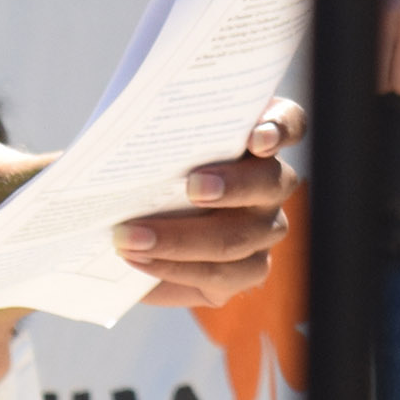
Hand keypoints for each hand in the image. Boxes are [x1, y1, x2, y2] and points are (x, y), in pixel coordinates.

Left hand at [112, 100, 303, 307]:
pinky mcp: (244, 269)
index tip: (255, 136)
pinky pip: (224, 275)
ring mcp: (262, 228)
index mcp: (251, 135)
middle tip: (192, 187)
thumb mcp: (128, 141)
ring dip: (185, 238)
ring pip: (244, 236)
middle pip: (272, 181)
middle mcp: (268, 181)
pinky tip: (135, 259)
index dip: (278, 128)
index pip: (286, 123)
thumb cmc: (129, 164)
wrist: (114, 214)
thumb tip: (113, 138)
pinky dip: (176, 267)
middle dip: (234, 184)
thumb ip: (141, 134)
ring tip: (129, 237)